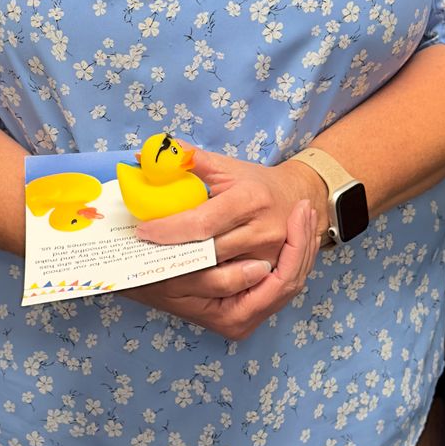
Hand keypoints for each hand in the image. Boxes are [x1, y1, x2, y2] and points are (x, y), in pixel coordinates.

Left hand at [139, 148, 322, 341]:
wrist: (300, 197)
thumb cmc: (257, 184)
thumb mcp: (226, 167)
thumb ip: (189, 159)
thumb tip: (149, 154)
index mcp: (250, 200)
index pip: (202, 223)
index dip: (170, 231)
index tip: (144, 233)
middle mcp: (264, 231)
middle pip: (209, 254)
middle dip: (175, 257)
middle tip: (144, 255)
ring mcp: (271, 257)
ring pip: (221, 277)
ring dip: (190, 277)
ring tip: (161, 271)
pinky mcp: (274, 276)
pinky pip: (237, 291)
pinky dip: (212, 289)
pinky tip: (189, 283)